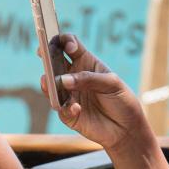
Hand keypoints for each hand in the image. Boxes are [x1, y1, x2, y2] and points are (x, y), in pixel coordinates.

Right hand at [39, 34, 149, 153]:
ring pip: (50, 86)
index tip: (69, 46)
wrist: (126, 129)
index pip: (70, 45)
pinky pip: (60, 108)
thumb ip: (88, 79)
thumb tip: (63, 80)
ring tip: (50, 84)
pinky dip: (67, 108)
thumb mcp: (112, 84)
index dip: (65, 40)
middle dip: (45, 55)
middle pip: (53, 61)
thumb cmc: (121, 100)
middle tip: (42, 52)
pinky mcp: (67, 114)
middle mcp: (73, 77)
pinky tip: (77, 108)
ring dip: (49, 84)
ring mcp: (69, 95)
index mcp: (86, 63)